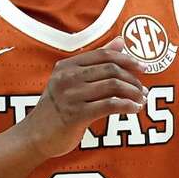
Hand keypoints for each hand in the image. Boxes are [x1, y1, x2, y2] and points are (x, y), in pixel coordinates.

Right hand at [20, 35, 147, 157]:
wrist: (35, 136)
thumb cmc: (57, 108)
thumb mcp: (71, 81)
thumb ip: (96, 61)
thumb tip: (121, 41)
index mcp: (66, 66)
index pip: (103, 55)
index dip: (127, 60)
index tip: (142, 68)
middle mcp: (67, 77)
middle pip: (111, 69)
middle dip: (133, 79)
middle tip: (143, 90)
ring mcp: (71, 96)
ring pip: (113, 86)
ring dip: (133, 93)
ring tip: (141, 100)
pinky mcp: (76, 115)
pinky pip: (110, 105)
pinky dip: (127, 106)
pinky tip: (134, 109)